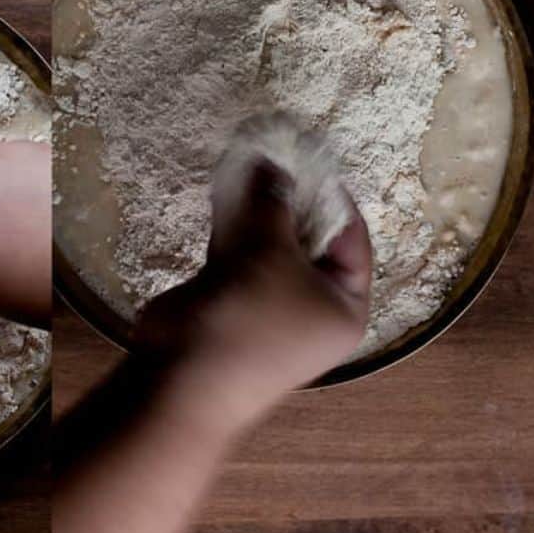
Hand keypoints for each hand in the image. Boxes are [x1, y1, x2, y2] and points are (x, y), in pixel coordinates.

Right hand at [138, 159, 371, 429]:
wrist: (181, 378)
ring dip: (257, 206)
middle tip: (273, 153)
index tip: (308, 157)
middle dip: (288, 197)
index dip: (332, 196)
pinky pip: (238, 254)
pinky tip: (223, 186)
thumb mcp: (270, 252)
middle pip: (309, 239)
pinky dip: (232, 224)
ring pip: (269, 244)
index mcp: (344, 306)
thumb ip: (273, 201)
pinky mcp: (230, 299)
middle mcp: (312, 306)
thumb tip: (274, 163)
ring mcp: (268, 305)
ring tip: (247, 160)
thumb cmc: (247, 319)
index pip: (352, 240)